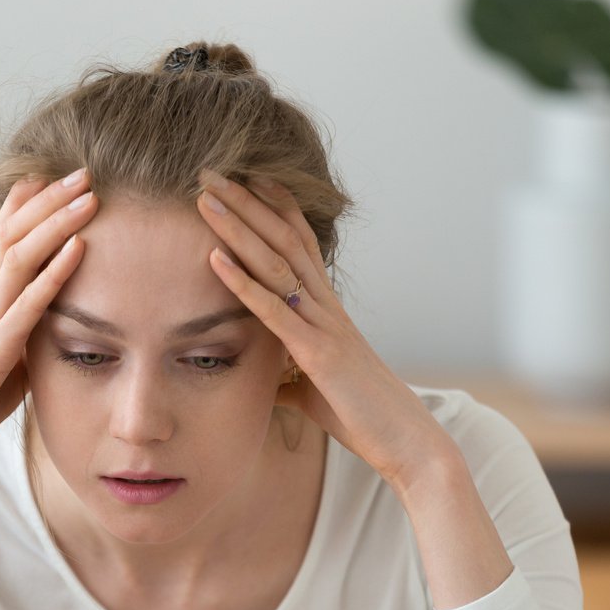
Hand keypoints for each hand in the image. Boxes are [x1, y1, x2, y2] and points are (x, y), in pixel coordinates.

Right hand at [0, 168, 98, 481]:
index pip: (0, 242)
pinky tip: (81, 246)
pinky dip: (55, 271)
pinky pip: (28, 303)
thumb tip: (50, 336)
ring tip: (89, 194)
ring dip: (56, 222)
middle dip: (48, 200)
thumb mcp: (0, 372)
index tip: (54, 178)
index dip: (26, 207)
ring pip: (19, 256)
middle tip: (84, 170)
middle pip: (12, 234)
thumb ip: (22, 346)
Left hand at [195, 170, 447, 491]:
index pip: (299, 243)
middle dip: (245, 202)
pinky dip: (242, 282)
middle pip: (283, 238)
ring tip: (205, 197)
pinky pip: (274, 311)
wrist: (405, 440)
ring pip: (275, 263)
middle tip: (209, 169)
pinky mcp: (317, 353)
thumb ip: (290, 378)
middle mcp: (326, 306)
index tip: (244, 176)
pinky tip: (214, 258)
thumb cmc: (362, 415)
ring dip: (237, 228)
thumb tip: (269, 383)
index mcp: (326, 309)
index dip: (273, 206)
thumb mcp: (315, 391)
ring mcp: (323, 325)